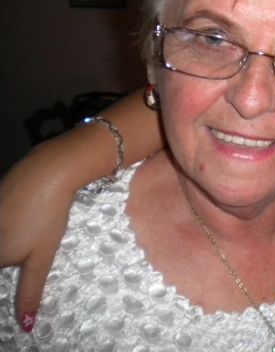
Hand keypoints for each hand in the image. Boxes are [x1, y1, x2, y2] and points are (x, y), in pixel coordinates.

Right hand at [0, 140, 76, 329]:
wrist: (48, 172)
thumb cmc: (47, 216)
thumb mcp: (42, 256)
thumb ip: (30, 290)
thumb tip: (25, 325)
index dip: (9, 271)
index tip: (23, 264)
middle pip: (0, 258)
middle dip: (9, 261)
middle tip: (29, 248)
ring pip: (1, 241)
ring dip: (10, 246)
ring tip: (25, 239)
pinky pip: (0, 225)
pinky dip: (7, 231)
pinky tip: (20, 226)